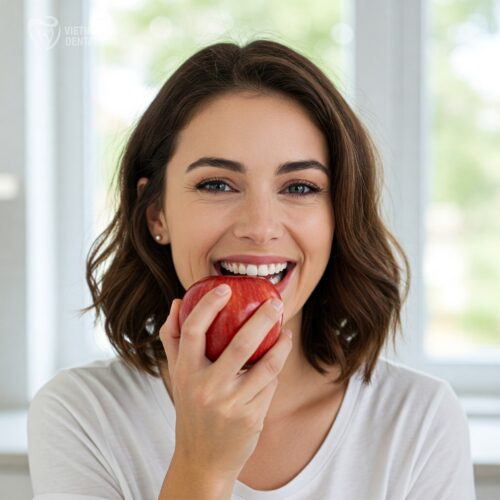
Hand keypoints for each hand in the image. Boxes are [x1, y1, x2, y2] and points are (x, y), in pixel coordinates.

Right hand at [159, 286, 292, 480]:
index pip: (193, 330)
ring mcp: (231, 405)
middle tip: (275, 302)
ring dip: (281, 345)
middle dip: (262, 319)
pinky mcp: (252, 418)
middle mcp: (207, 388)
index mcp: (185, 373)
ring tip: (286, 332)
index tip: (225, 288)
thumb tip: (178, 302)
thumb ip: (173, 338)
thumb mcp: (177, 375)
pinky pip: (269, 386)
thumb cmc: (191, 408)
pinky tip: (276, 362)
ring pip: (266, 366)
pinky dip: (274, 371)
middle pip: (239, 345)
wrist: (203, 459)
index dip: (208, 305)